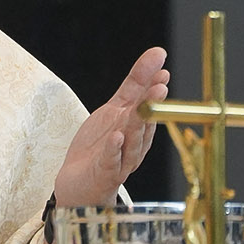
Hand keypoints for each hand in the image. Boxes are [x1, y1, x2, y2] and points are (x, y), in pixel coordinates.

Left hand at [51, 47, 166, 207]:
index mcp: (138, 127)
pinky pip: (111, 161)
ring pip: (132, 141)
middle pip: (144, 123)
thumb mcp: (116, 110)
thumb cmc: (101, 146)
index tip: (162, 70)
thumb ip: (135, 86)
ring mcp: (121, 160)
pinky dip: (114, 149)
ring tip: (140, 107)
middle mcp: (134, 143)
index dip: (153, 88)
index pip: (147, 104)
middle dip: (151, 105)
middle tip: (159, 87)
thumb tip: (155, 59)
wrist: (80, 184)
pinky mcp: (105, 174)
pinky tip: (116, 136)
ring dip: (137, 125)